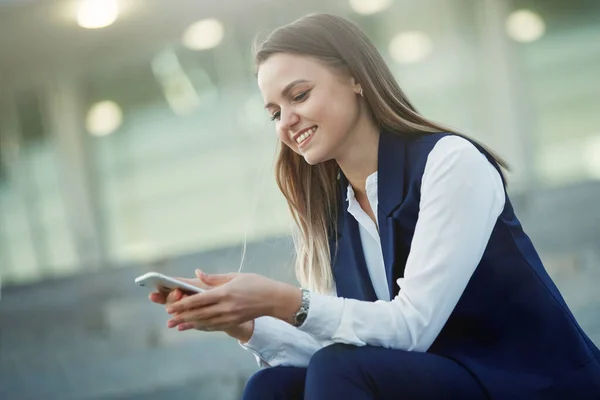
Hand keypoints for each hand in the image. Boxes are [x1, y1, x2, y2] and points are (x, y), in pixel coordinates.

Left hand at [166, 270, 301, 332]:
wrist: (273, 299)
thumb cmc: (255, 283)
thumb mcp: (235, 276)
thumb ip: (214, 278)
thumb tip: (197, 274)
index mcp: (225, 292)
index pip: (199, 300)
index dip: (183, 304)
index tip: (171, 306)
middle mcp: (226, 306)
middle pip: (199, 313)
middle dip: (182, 316)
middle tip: (168, 319)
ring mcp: (230, 316)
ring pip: (205, 321)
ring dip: (189, 324)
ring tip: (176, 325)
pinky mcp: (234, 321)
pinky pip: (214, 326)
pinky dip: (202, 326)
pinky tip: (193, 327)